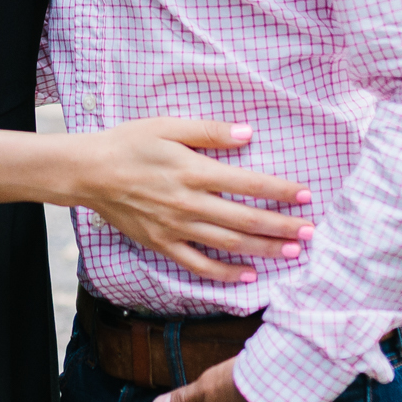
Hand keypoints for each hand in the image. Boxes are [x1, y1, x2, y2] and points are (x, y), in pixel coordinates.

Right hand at [68, 119, 312, 282]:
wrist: (90, 172)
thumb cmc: (130, 143)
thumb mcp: (169, 125)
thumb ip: (210, 131)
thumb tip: (248, 133)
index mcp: (194, 171)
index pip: (248, 183)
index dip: (280, 190)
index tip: (305, 196)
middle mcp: (189, 203)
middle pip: (245, 219)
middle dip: (281, 227)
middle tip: (310, 232)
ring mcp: (175, 228)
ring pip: (228, 244)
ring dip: (263, 249)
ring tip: (291, 253)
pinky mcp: (162, 245)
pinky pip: (198, 265)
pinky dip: (225, 274)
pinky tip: (249, 276)